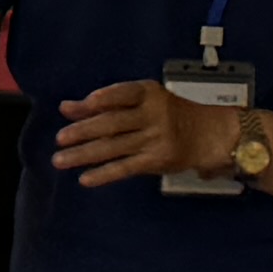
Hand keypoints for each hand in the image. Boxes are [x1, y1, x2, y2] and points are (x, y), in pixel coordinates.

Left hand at [51, 79, 235, 189]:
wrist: (211, 134)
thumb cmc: (171, 114)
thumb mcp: (142, 101)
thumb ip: (104, 104)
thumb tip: (67, 108)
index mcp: (149, 93)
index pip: (123, 93)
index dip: (105, 97)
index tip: (85, 104)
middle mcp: (153, 114)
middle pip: (113, 122)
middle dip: (84, 130)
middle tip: (60, 138)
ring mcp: (156, 138)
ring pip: (114, 146)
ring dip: (84, 154)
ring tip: (60, 160)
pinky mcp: (157, 159)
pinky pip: (126, 167)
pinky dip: (104, 174)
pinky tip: (86, 178)